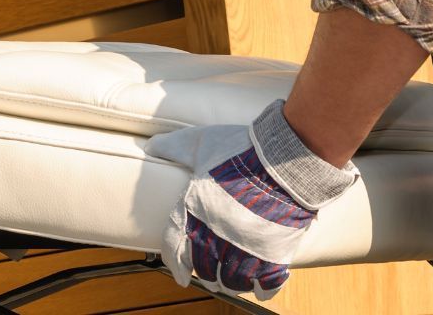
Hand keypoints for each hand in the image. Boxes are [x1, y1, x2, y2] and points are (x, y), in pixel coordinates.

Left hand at [149, 100, 359, 299]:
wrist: (283, 157)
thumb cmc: (239, 149)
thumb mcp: (199, 142)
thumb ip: (173, 147)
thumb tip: (150, 147)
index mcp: (194, 212)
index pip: (174, 248)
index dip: (176, 264)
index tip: (180, 274)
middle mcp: (216, 236)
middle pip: (204, 268)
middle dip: (205, 271)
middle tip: (210, 271)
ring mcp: (245, 249)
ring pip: (233, 281)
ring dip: (231, 281)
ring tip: (233, 277)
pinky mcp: (274, 254)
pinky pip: (266, 285)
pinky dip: (262, 290)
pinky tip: (259, 287)